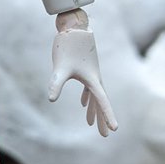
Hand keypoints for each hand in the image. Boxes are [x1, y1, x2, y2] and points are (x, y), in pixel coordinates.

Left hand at [48, 11, 117, 136]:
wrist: (73, 28)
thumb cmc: (67, 46)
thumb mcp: (60, 67)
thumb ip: (56, 83)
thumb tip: (50, 99)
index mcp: (92, 79)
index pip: (102, 102)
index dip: (107, 116)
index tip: (114, 130)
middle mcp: (95, 78)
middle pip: (100, 102)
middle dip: (102, 119)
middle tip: (105, 135)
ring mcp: (91, 74)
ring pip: (95, 96)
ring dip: (94, 110)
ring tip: (91, 125)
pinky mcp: (85, 70)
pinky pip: (89, 88)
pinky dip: (87, 98)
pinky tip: (82, 104)